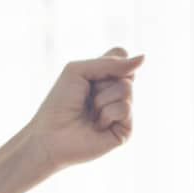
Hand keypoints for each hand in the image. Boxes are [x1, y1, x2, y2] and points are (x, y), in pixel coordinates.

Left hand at [26, 47, 143, 171]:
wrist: (49, 136)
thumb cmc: (58, 104)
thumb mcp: (78, 71)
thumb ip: (110, 62)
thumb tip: (144, 59)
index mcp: (104, 78)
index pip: (122, 56)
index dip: (109, 62)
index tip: (89, 76)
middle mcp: (116, 93)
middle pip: (127, 72)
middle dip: (102, 82)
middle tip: (86, 98)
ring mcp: (122, 112)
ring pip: (127, 89)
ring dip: (102, 99)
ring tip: (89, 113)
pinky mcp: (125, 130)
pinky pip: (125, 108)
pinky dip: (107, 114)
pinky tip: (96, 126)